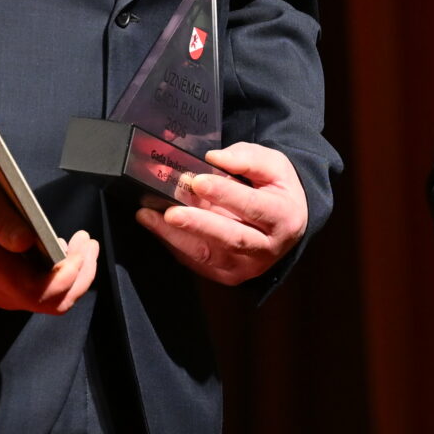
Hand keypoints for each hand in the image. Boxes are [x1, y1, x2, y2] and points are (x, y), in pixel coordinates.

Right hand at [0, 177, 97, 313]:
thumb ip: (3, 223)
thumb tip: (27, 241)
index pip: (42, 292)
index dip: (69, 276)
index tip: (82, 247)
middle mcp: (4, 294)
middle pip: (56, 302)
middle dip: (82, 276)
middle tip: (90, 242)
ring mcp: (9, 295)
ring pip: (56, 300)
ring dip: (78, 275)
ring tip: (85, 243)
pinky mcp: (14, 290)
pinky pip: (48, 293)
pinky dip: (67, 276)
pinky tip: (68, 251)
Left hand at [136, 142, 307, 286]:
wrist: (284, 224)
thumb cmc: (275, 191)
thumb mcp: (273, 166)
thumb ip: (247, 158)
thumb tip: (214, 159)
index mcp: (283, 218)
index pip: (254, 207)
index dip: (225, 194)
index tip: (198, 180)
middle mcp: (266, 248)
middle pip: (231, 238)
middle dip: (198, 224)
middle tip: (170, 211)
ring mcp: (245, 266)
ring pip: (207, 254)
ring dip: (175, 236)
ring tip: (148, 216)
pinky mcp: (226, 275)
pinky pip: (195, 262)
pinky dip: (173, 243)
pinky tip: (155, 225)